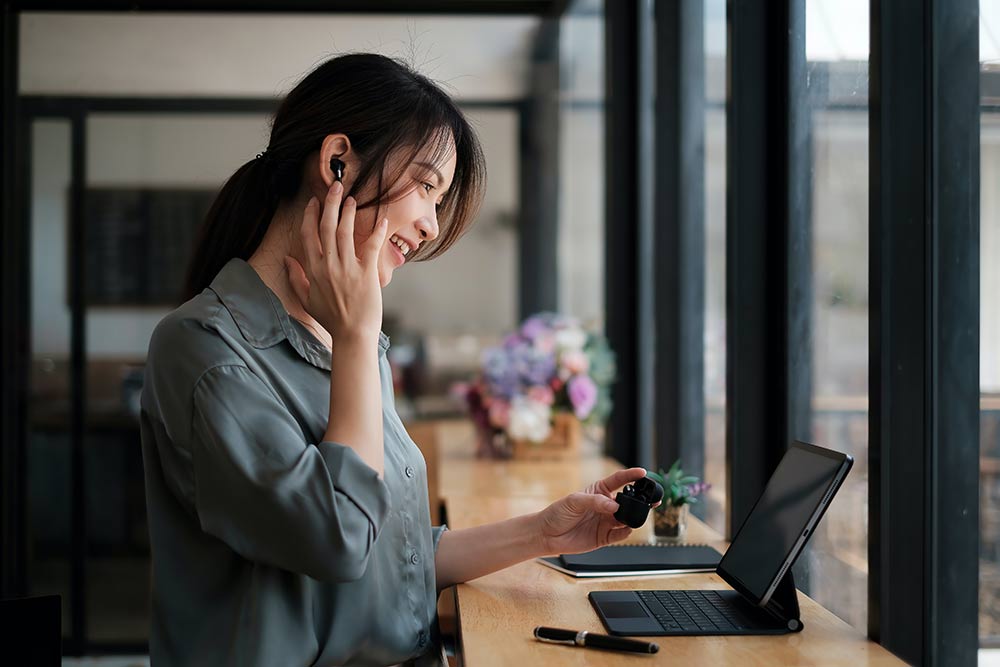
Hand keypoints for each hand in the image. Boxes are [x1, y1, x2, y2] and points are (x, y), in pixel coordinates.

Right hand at [284, 181, 388, 342]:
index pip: (309, 235)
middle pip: (326, 227)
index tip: (314, 202)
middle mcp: (328, 266)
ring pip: (345, 232)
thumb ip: (296, 278)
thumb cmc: (332, 320)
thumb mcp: (307, 300)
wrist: (353, 335)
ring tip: (352, 198)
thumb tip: (287, 260)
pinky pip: (371, 247)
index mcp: (313, 270)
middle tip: (336, 187)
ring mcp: (347, 269)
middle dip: (330, 204)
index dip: (311, 216)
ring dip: (348, 212)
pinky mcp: (366, 274)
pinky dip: (376, 232)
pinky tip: (381, 219)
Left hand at [536, 467, 659, 555]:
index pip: (619, 480)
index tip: (643, 472)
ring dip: (634, 517)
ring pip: (627, 519)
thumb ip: (595, 501)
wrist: (547, 534)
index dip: (631, 476)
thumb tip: (614, 507)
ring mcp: (606, 522)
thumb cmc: (558, 513)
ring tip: (637, 516)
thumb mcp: (574, 501)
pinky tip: (626, 529)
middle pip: (628, 501)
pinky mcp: (604, 537)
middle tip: (652, 499)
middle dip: (641, 499)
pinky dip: (625, 533)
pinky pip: (620, 535)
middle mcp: (605, 506)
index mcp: (599, 491)